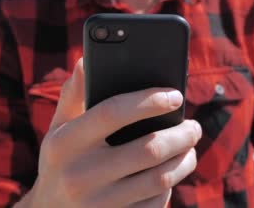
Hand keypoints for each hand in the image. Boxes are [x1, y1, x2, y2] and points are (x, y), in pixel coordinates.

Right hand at [17, 58, 200, 207]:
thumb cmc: (61, 161)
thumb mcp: (59, 128)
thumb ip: (74, 95)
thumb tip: (86, 60)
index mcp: (65, 143)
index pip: (113, 112)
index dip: (149, 100)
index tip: (175, 95)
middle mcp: (79, 175)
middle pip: (148, 149)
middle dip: (181, 134)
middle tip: (194, 126)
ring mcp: (98, 204)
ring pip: (159, 179)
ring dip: (183, 160)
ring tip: (190, 146)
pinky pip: (155, 204)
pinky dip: (170, 186)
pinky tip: (172, 172)